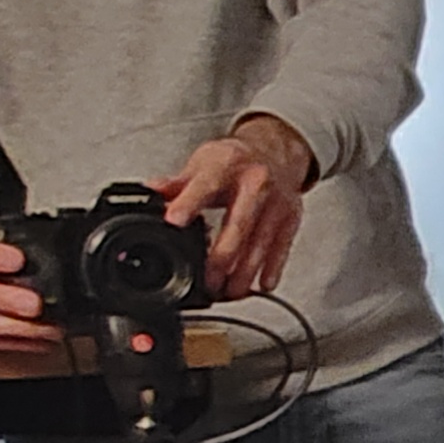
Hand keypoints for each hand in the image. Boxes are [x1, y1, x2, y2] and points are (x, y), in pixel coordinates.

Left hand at [155, 114, 314, 300]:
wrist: (276, 150)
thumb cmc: (235, 160)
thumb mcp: (204, 163)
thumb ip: (177, 183)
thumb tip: (152, 191)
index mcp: (228, 165)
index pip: (206, 185)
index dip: (188, 203)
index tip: (174, 221)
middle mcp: (257, 183)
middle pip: (239, 225)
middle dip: (222, 258)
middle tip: (209, 281)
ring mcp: (277, 202)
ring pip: (261, 244)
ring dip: (245, 273)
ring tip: (229, 292)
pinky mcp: (291, 218)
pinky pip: (282, 248)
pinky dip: (271, 269)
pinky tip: (260, 285)